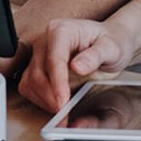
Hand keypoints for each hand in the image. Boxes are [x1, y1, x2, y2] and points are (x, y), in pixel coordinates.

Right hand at [18, 18, 135, 112]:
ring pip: (29, 83)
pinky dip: (40, 100)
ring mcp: (39, 54)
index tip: (63, 101)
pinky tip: (57, 102)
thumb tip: (77, 66)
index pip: (53, 59)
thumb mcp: (111, 48)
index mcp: (62, 30)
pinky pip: (29, 88)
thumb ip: (95, 56)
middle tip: (66, 110)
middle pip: (37, 74)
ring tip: (64, 106)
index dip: (57, 83)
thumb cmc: (111, 42)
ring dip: (44, 100)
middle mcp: (46, 40)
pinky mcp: (36, 67)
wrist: (110, 43)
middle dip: (50, 96)